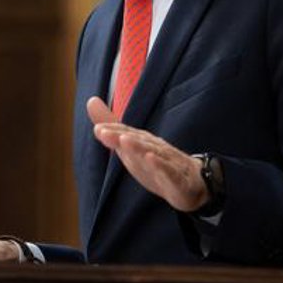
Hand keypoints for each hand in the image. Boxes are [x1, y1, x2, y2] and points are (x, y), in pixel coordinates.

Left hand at [87, 96, 209, 212]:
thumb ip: (112, 128)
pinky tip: (151, 159)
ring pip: (152, 152)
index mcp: (142, 141)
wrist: (191, 181)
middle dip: (120, 136)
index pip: (126, 133)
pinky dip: (160, 165)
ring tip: (125, 141)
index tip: (98, 129)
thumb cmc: (155, 162)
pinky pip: (169, 171)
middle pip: (136, 140)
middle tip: (104, 132)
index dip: (112, 131)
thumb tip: (91, 100)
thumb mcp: (129, 148)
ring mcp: (167, 161)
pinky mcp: (177, 178)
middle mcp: (154, 147)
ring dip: (138, 147)